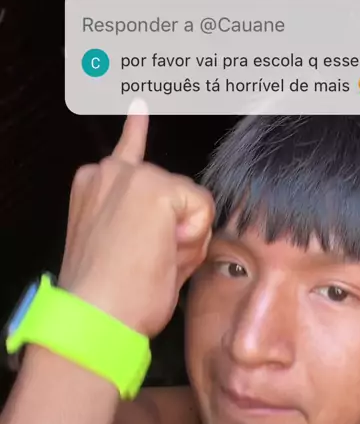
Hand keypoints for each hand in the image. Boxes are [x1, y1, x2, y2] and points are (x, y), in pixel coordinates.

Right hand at [58, 106, 214, 336]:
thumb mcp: (123, 246)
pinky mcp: (155, 188)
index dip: (138, 133)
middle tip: (149, 259)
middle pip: (175, 189)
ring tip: (153, 260)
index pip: (129, 149)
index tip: (139, 108)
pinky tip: (165, 248)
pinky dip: (193, 235)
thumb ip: (148, 217)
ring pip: (191, 199)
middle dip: (176, 225)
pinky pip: (201, 208)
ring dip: (186, 233)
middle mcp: (108, 171)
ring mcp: (132, 176)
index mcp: (94, 184)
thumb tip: (181, 212)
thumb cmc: (110, 296)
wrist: (95, 315)